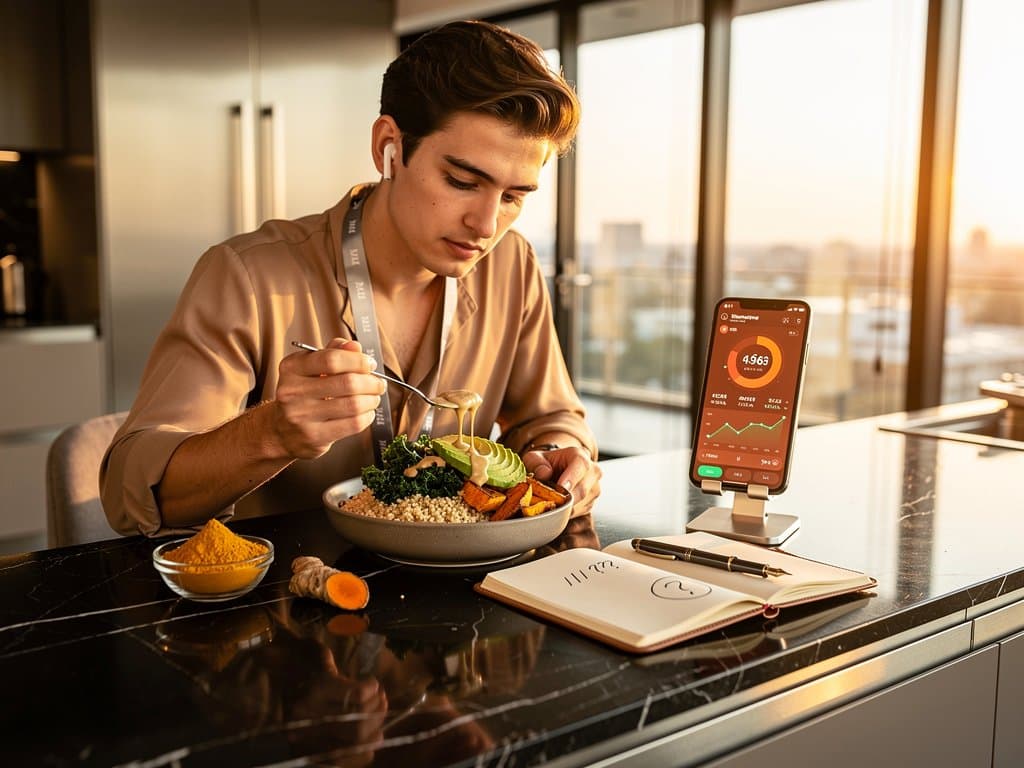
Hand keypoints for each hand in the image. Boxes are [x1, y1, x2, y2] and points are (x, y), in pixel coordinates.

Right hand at [272, 338, 385, 458]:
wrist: (280, 430)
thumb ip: (334, 352)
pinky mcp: (314, 437)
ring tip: (374, 398)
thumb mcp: (311, 368)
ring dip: (371, 400)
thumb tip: (356, 347)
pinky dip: (367, 417)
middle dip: (371, 382)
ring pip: (353, 405)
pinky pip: (352, 424)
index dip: (358, 360)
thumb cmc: (302, 394)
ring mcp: (301, 416)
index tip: (370, 364)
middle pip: (347, 383)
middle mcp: (292, 391)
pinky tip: (366, 413)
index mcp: (292, 368)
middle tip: (378, 384)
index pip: (332, 359)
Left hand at [523, 446, 601, 517]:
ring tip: (549, 503)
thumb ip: (536, 463)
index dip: (571, 478)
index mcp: (580, 456)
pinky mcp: (591, 502)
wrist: (557, 470)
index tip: (559, 488)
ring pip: (580, 504)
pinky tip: (556, 506)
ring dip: (563, 507)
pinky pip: (579, 512)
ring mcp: (594, 488)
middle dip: (563, 499)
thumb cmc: (547, 464)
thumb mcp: (535, 458)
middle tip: (546, 502)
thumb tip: (544, 474)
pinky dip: (566, 512)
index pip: (580, 465)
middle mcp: (592, 471)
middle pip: (582, 490)